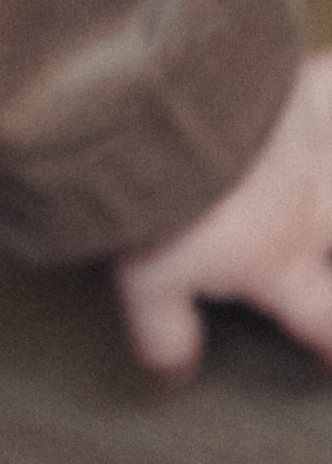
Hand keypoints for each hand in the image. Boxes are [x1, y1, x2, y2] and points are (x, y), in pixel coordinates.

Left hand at [113, 48, 331, 379]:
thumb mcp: (149, 279)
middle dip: (331, 259)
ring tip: (324, 188)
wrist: (169, 107)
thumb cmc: (161, 194)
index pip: (322, 318)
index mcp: (278, 261)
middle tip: (323, 261)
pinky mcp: (304, 91)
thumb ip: (166, 330)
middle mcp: (312, 211)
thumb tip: (173, 372)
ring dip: (330, 185)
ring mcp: (316, 148)